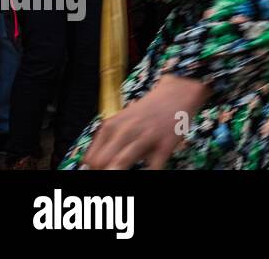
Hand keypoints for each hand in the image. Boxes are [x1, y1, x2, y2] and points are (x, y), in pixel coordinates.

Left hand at [83, 74, 209, 169]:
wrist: (177, 93)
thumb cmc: (148, 111)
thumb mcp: (122, 120)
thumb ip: (109, 141)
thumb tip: (95, 166)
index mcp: (111, 126)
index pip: (91, 159)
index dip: (94, 170)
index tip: (102, 171)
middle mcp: (126, 130)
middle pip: (101, 163)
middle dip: (104, 172)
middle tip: (112, 172)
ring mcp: (146, 137)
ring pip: (120, 163)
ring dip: (117, 172)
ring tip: (122, 174)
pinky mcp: (165, 144)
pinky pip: (153, 168)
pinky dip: (148, 174)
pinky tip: (148, 172)